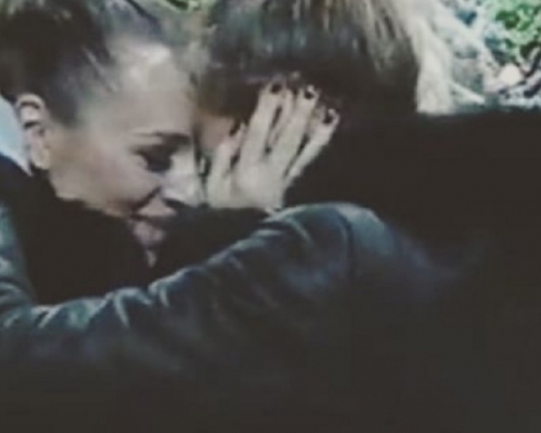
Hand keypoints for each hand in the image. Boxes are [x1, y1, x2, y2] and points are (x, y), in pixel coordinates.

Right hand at [205, 81, 338, 210]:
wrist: (239, 239)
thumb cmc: (218, 209)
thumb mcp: (210, 186)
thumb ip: (221, 158)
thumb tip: (236, 129)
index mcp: (246, 171)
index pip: (257, 135)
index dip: (267, 110)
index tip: (274, 85)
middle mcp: (270, 174)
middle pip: (286, 139)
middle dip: (296, 113)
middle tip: (307, 88)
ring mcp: (284, 178)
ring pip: (301, 147)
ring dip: (313, 123)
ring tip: (325, 101)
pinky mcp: (291, 182)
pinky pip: (308, 157)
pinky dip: (319, 138)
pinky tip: (330, 120)